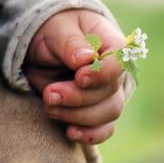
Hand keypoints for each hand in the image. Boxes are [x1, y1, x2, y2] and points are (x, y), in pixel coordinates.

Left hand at [24, 8, 130, 144]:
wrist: (42, 46)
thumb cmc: (54, 30)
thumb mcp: (57, 28)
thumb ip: (71, 42)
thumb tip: (85, 59)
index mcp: (111, 43)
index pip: (121, 61)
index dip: (102, 73)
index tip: (79, 77)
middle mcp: (115, 71)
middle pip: (111, 92)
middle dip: (78, 97)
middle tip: (50, 94)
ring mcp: (108, 94)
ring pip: (108, 114)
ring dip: (77, 115)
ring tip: (49, 106)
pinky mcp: (96, 112)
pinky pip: (103, 130)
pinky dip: (89, 134)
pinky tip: (70, 132)